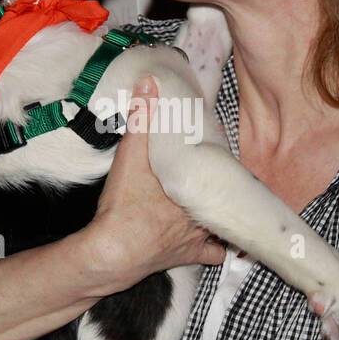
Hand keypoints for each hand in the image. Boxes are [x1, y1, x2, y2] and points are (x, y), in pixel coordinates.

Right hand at [84, 74, 226, 286]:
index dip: (218, 153)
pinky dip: (216, 248)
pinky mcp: (189, 256)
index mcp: (192, 181)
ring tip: (223, 202)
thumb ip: (141, 119)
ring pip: (224, 219)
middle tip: (219, 172)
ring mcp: (198, 234)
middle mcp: (201, 207)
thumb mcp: (129, 155)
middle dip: (222, 181)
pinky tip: (217, 244)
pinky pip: (214, 253)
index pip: (218, 162)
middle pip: (223, 190)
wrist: (114, 251)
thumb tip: (149, 83)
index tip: (218, 145)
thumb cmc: (124, 204)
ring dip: (223, 211)